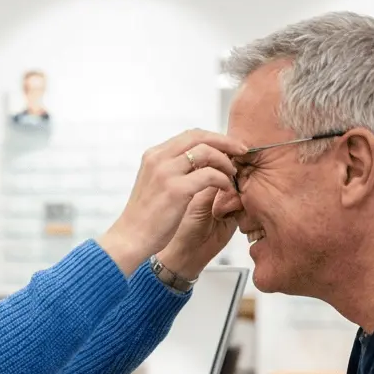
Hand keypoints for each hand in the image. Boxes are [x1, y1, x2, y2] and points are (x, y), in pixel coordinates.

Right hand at [97, 131, 244, 275]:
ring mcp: (166, 172)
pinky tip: (226, 188)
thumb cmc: (146, 217)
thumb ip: (173, 169)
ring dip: (225, 161)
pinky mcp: (176, 189)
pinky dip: (223, 180)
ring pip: (207, 152)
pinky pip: (210, 175)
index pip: (190, 135)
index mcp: (154, 155)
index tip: (229, 147)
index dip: (214, 138)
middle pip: (200, 136)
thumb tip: (201, 161)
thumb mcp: (155, 184)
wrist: (131, 238)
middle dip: (225, 141)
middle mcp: (158, 158)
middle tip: (242, 151)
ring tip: (232, 174)